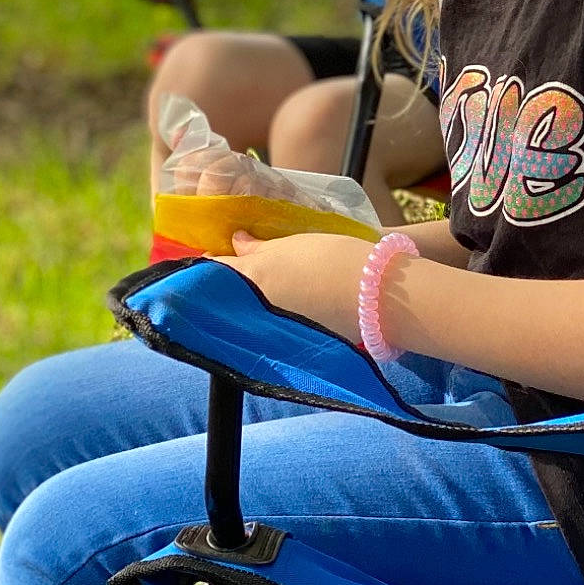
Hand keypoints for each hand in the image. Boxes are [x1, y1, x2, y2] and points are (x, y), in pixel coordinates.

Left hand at [219, 230, 370, 341]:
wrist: (373, 296)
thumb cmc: (330, 259)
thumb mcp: (291, 244)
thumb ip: (257, 247)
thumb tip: (235, 241)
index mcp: (248, 279)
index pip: (212, 269)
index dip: (210, 260)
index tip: (216, 252)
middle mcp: (251, 309)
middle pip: (227, 295)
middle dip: (229, 283)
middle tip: (243, 267)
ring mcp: (269, 329)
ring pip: (249, 311)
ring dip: (251, 299)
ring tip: (268, 284)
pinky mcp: (291, 343)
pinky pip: (271, 326)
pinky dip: (273, 314)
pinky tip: (289, 302)